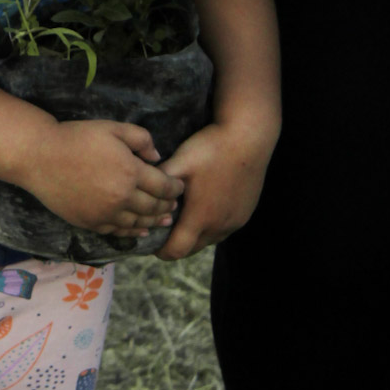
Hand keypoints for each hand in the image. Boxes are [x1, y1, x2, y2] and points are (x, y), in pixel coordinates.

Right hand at [16, 118, 184, 237]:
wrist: (41, 157)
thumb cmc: (76, 138)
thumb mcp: (112, 128)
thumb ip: (140, 139)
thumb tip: (157, 156)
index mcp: (131, 172)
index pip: (164, 186)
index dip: (176, 188)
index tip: (180, 187)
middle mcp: (122, 197)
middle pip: (154, 208)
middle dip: (168, 207)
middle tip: (174, 205)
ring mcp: (105, 213)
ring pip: (139, 223)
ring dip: (154, 222)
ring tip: (162, 221)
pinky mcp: (90, 222)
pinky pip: (118, 231)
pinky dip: (133, 232)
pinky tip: (140, 231)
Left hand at [156, 118, 276, 260]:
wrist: (249, 138)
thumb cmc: (211, 149)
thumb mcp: (179, 162)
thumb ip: (157, 181)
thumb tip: (139, 189)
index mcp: (200, 218)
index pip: (176, 251)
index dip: (161, 251)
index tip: (152, 242)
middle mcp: (219, 226)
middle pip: (191, 250)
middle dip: (176, 244)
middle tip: (164, 229)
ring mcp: (234, 222)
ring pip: (208, 241)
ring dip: (194, 236)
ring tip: (183, 218)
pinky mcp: (245, 215)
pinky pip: (223, 231)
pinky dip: (210, 227)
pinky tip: (205, 209)